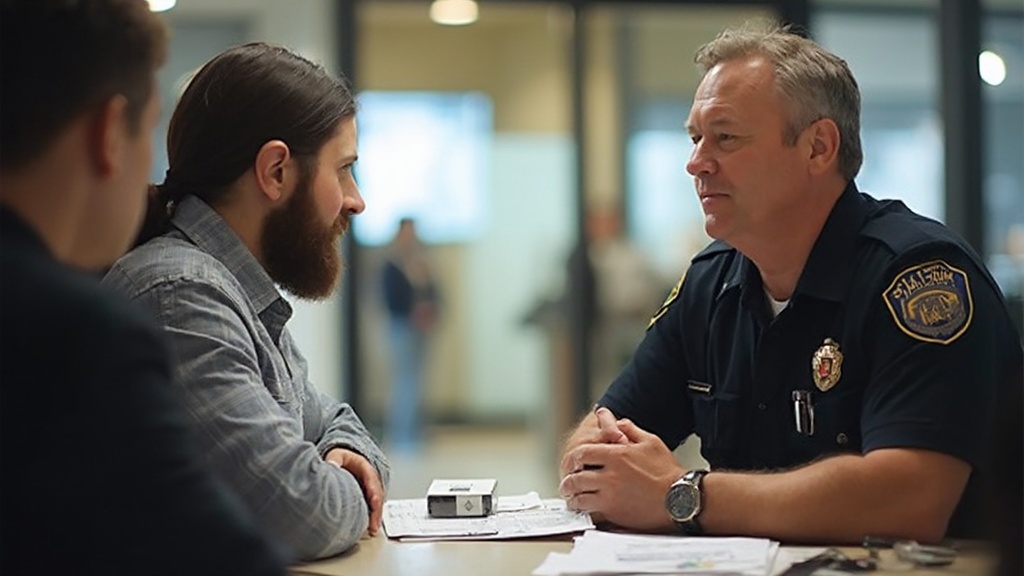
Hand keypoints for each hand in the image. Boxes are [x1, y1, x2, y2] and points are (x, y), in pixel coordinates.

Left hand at [325, 448, 385, 535]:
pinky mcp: (367, 496)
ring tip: (372, 530)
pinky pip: (372, 506)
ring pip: (377, 503)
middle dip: (377, 511)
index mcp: (366, 469)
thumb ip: (334, 460)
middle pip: (378, 496)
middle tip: (373, 526)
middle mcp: (371, 480)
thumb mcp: (337, 455)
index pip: (373, 482)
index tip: (375, 503)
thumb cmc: (342, 458)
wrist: (346, 459)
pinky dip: (372, 516)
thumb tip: (330, 466)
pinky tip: (368, 527)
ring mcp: (371, 489)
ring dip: (376, 516)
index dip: (374, 494)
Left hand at [558, 418, 682, 531]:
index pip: (582, 453)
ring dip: (571, 495)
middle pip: (576, 475)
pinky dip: (581, 508)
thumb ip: (631, 429)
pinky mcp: (613, 511)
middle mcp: (610, 474)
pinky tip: (581, 508)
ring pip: (578, 494)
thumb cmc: (667, 471)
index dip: (572, 458)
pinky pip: (588, 510)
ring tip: (570, 496)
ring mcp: (610, 494)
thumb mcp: (651, 442)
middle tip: (566, 482)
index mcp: (617, 454)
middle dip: (568, 478)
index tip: (571, 463)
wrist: (680, 498)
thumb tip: (618, 422)